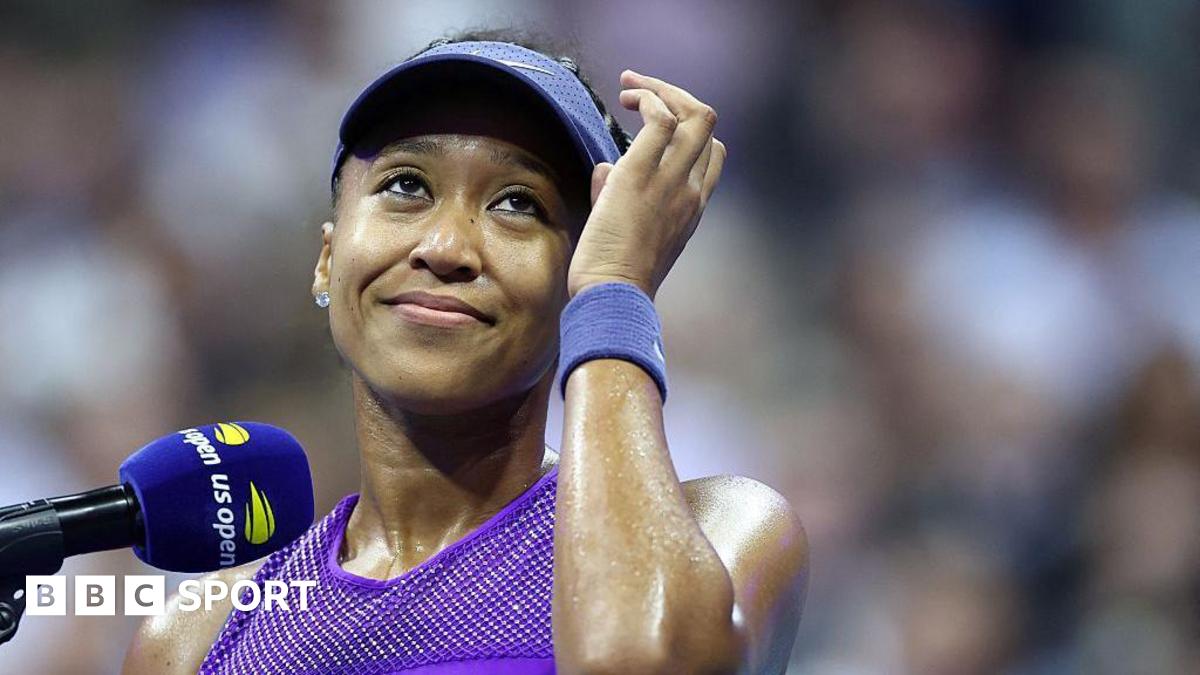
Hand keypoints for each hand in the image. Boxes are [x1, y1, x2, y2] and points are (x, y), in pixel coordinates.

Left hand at [566, 70, 725, 298]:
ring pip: (693, 114)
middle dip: (676, 96)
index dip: (689, 127)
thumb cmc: (614, 278)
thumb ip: (619, 195)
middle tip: (642, 90)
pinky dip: (647, 99)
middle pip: (707, 125)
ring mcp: (671, 182)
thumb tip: (603, 170)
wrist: (612, 298)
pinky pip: (660, 119)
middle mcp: (690, 191)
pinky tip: (627, 100)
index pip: (712, 153)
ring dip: (660, 90)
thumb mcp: (628, 231)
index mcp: (692, 208)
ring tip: (630, 89)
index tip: (656, 120)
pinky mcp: (641, 176)